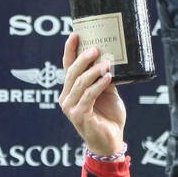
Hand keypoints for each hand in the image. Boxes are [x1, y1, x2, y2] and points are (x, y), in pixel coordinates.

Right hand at [60, 32, 125, 156]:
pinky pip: (88, 95)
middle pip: (72, 73)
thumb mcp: (107, 93)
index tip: (76, 34)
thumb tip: (108, 59)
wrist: (111, 141)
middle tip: (96, 49)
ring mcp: (71, 107)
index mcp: (71, 91)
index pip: (68, 67)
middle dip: (83, 58)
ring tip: (107, 64)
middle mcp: (66, 98)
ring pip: (80, 83)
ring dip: (94, 71)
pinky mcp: (79, 115)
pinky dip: (98, 85)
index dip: (70, 50)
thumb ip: (104, 79)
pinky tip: (108, 78)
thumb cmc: (108, 117)